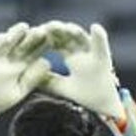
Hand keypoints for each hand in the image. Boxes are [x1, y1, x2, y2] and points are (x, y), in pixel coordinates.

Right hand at [0, 23, 49, 135]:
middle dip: (30, 37)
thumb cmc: (4, 99)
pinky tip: (5, 38)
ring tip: (24, 27)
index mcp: (21, 62)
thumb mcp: (22, 89)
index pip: (33, 51)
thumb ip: (33, 77)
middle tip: (42, 30)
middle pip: (21, 43)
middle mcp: (9, 56)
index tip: (53, 39)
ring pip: (6, 42)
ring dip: (14, 35)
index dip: (42, 45)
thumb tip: (48, 62)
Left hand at [40, 21, 135, 135]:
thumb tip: (29, 78)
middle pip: (67, 37)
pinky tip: (95, 28)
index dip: (45, 39)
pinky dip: (100, 37)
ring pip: (82, 38)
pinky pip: (103, 46)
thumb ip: (48, 81)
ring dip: (73, 31)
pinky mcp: (105, 59)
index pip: (56, 43)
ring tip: (64, 27)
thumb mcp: (63, 88)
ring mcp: (94, 53)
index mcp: (71, 56)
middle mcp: (82, 52)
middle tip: (44, 27)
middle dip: (57, 31)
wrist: (104, 108)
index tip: (33, 35)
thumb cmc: (85, 96)